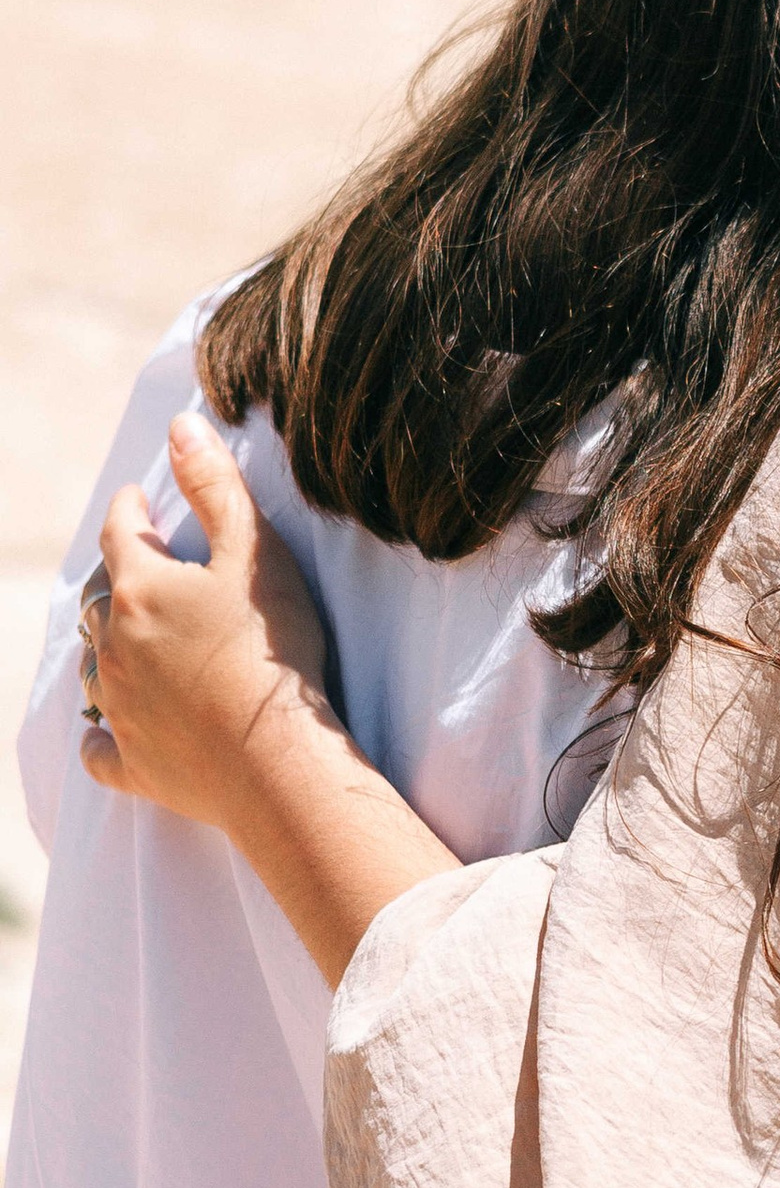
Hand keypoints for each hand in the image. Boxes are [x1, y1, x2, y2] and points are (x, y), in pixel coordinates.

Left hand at [81, 412, 331, 826]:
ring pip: (96, 667)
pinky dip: (100, 736)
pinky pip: (100, 747)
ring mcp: (120, 708)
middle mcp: (115, 646)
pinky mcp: (134, 762)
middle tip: (141, 568)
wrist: (277, 759)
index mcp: (140, 589)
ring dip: (108, 648)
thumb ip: (216, 487)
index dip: (133, 509)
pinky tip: (105, 733)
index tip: (141, 499)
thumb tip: (182, 426)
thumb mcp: (256, 553)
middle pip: (101, 598)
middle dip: (118, 577)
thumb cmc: (273, 650)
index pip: (122, 531)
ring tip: (129, 641)